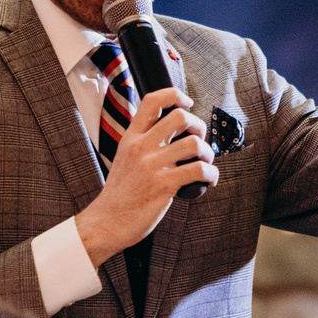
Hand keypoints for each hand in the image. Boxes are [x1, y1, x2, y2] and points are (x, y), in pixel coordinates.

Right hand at [75, 86, 217, 264]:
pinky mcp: (164, 185)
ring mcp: (152, 165)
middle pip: (180, 116)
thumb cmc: (119, 195)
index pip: (152, 101)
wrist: (107, 222)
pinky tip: (208, 180)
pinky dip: (211, 174)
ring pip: (193, 143)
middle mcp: (141, 147)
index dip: (175, 95)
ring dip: (207, 153)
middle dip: (199, 126)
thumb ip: (143, 145)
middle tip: (199, 140)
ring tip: (205, 163)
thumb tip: (171, 137)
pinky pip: (199, 170)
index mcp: (131, 137)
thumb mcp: (124, 159)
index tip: (187, 102)